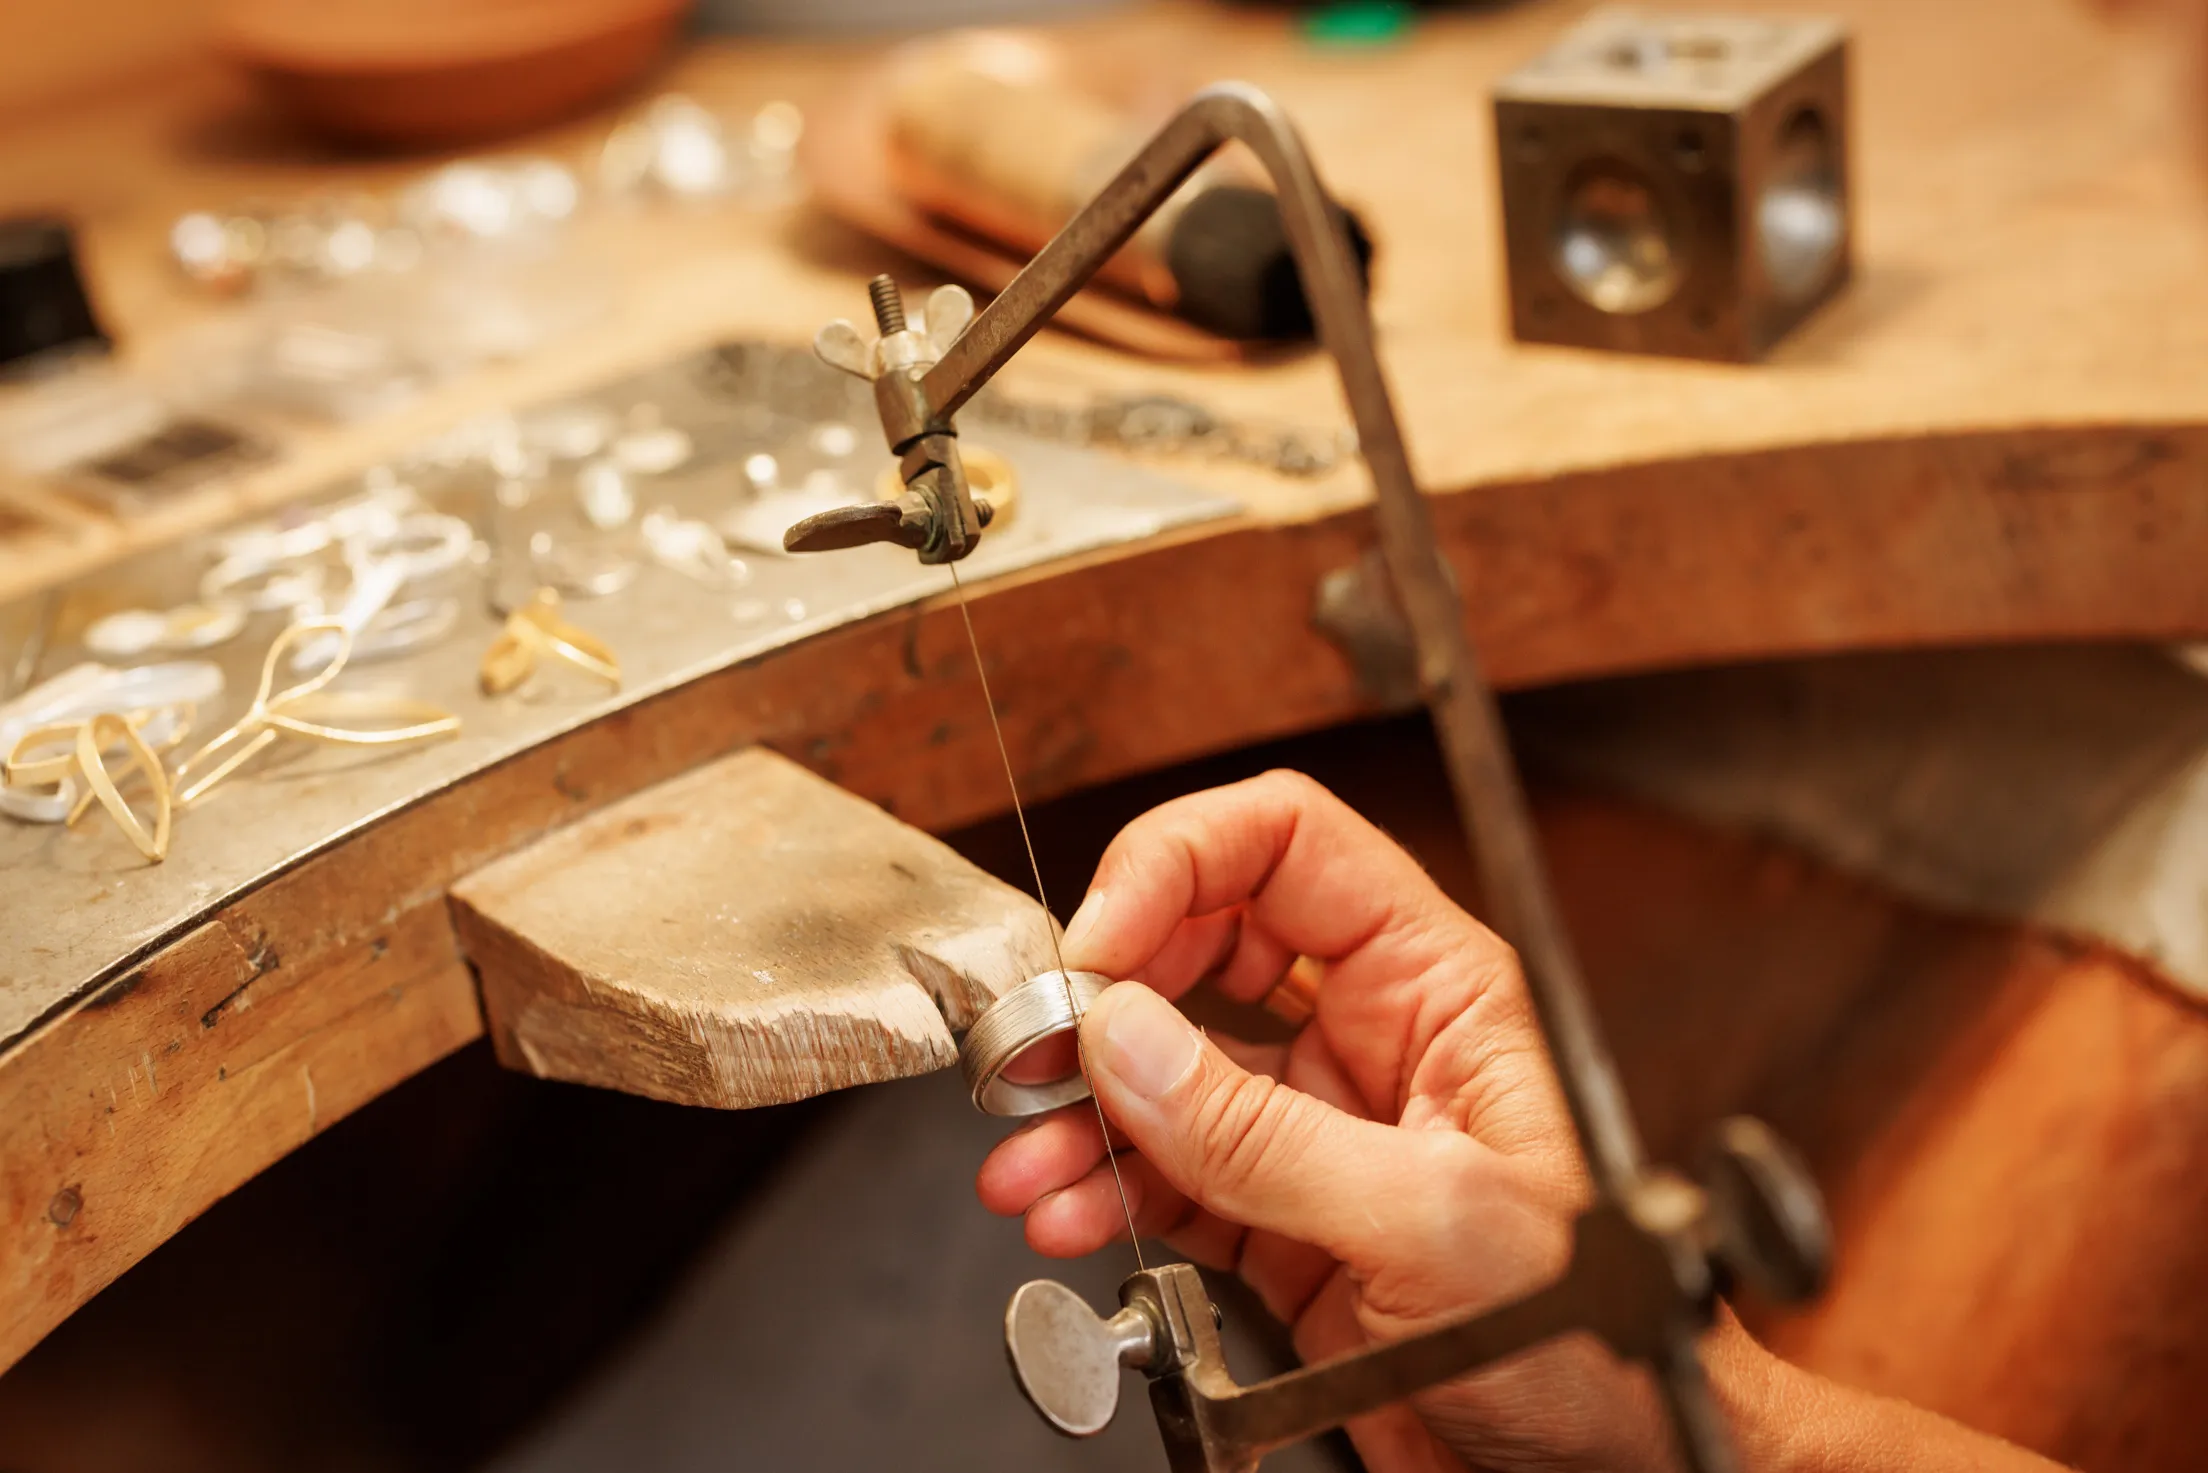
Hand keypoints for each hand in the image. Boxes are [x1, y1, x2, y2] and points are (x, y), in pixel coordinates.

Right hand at [975, 771, 1692, 1471]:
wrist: (1600, 1470)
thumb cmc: (1588, 1338)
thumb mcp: (1432, 1223)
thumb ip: (1266, 1135)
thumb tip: (1128, 1043)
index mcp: (1433, 986)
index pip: (1287, 846)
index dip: (1178, 864)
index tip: (1098, 943)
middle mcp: (1366, 1033)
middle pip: (1200, 941)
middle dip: (1104, 987)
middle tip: (1035, 1044)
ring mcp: (1313, 1121)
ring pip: (1163, 1061)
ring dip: (1082, 1101)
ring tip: (1028, 1155)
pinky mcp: (1274, 1212)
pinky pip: (1162, 1167)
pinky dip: (1100, 1183)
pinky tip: (1066, 1208)